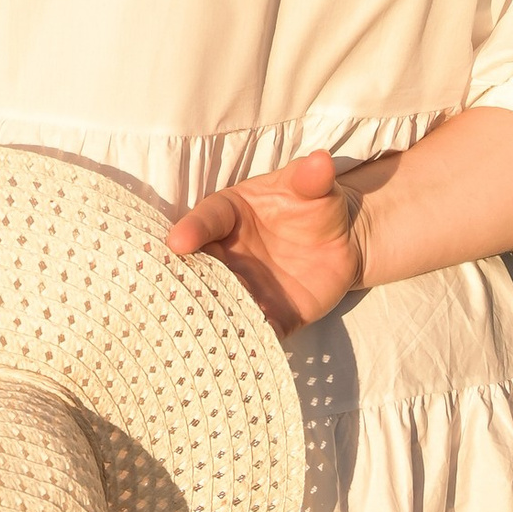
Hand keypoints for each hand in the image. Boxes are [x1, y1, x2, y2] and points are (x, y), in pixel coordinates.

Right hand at [168, 149, 375, 336]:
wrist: (340, 243)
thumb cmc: (315, 205)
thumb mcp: (314, 188)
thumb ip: (313, 178)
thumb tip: (320, 162)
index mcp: (228, 215)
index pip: (206, 219)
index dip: (192, 230)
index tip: (178, 242)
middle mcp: (226, 253)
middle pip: (199, 267)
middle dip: (187, 280)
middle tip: (172, 293)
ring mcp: (243, 286)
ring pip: (219, 302)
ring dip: (212, 314)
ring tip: (204, 325)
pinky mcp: (267, 314)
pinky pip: (254, 329)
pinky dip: (248, 340)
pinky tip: (243, 350)